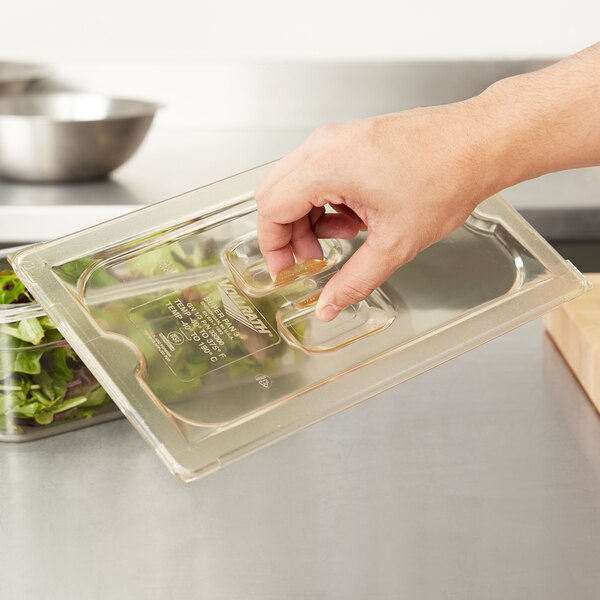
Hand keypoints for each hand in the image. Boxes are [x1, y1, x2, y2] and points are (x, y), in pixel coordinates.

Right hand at [254, 99, 502, 320]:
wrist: (480, 142)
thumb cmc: (446, 178)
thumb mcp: (395, 243)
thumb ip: (354, 281)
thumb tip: (329, 306)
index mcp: (327, 166)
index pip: (271, 209)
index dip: (273, 247)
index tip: (286, 270)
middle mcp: (324, 144)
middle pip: (276, 194)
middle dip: (288, 234)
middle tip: (315, 258)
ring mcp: (337, 137)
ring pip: (295, 184)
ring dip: (309, 218)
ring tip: (347, 237)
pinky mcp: (350, 138)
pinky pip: (317, 172)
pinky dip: (325, 201)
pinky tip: (356, 216)